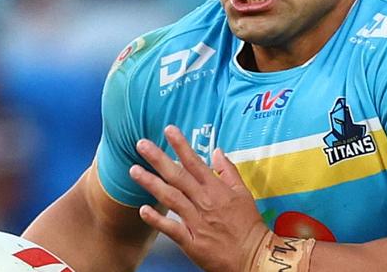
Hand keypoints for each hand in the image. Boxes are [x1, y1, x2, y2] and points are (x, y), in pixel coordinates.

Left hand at [129, 125, 267, 271]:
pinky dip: (156, 219)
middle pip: (177, 176)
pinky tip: (142, 210)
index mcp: (216, 189)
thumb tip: (217, 152)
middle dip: (158, 158)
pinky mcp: (190, 241)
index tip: (169, 131)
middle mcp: (203, 202)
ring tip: (134, 170)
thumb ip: (228, 171)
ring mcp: (195, 221)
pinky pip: (170, 229)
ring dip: (151, 183)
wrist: (252, 255)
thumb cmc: (248, 224)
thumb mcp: (243, 192)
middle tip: (142, 144)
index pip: (195, 162)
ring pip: (170, 198)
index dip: (181, 145)